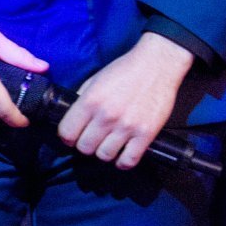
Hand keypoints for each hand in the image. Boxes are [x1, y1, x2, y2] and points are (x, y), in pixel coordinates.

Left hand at [57, 32, 192, 169]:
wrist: (158, 64)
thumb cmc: (125, 70)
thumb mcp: (95, 79)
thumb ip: (82, 99)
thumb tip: (72, 117)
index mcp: (90, 101)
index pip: (67, 132)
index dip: (67, 136)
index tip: (72, 135)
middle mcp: (107, 116)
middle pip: (84, 147)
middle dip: (85, 145)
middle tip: (92, 138)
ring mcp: (127, 126)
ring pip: (104, 156)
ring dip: (104, 152)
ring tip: (108, 144)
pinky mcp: (146, 134)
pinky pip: (129, 161)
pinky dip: (123, 162)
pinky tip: (122, 153)